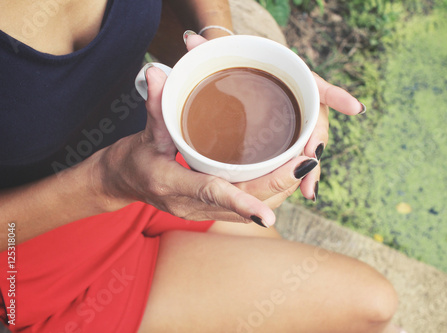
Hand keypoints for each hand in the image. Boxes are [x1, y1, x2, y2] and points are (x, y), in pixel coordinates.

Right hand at [98, 65, 316, 227]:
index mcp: (172, 185)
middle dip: (276, 186)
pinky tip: (285, 177)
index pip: (211, 193)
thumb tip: (159, 72)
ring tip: (304, 166)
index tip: (268, 216)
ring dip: (277, 191)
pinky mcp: (208, 211)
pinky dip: (267, 194)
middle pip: (241, 203)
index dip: (242, 204)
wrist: (123, 184)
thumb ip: (156, 105)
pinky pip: (243, 208)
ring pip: (247, 210)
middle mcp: (189, 205)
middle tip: (306, 163)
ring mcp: (200, 212)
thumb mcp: (143, 133)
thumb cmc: (133, 160)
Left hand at [185, 34, 364, 201]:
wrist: (238, 78)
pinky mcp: (290, 137)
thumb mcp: (220, 61)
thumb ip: (209, 51)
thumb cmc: (233, 69)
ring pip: (311, 142)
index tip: (355, 108)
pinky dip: (304, 174)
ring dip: (313, 167)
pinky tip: (306, 192)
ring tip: (309, 189)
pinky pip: (301, 156)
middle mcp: (297, 98)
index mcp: (288, 76)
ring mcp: (295, 119)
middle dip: (317, 142)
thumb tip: (192, 41)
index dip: (335, 95)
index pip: (315, 84)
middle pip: (316, 119)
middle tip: (311, 161)